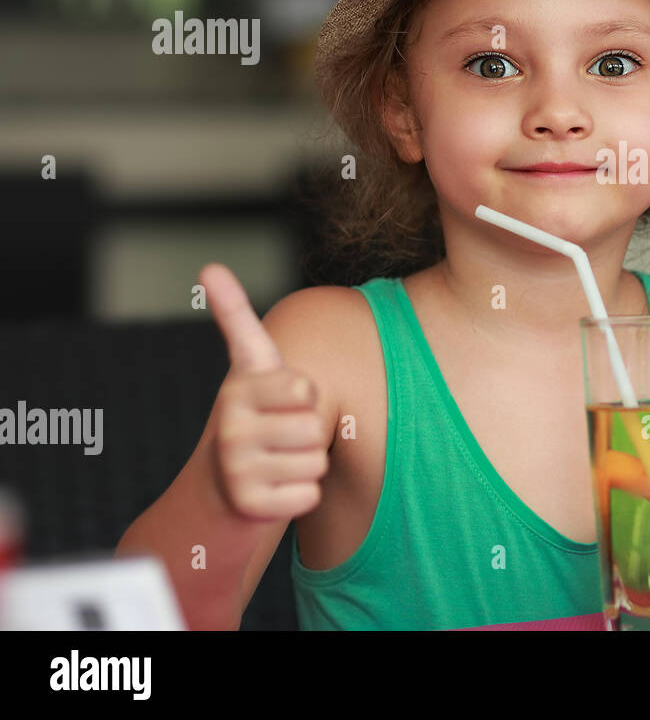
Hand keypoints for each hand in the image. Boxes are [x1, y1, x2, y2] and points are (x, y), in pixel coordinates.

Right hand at [201, 263, 329, 521]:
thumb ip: (236, 316)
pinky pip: (309, 496)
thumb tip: (208, 265)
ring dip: (307, 466)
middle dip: (310, 434)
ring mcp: (236, 469)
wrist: (219, 488)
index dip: (306, 396)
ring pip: (316, 463)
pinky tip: (275, 490)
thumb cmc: (251, 415)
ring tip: (276, 461)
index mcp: (239, 389)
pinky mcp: (249, 507)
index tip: (284, 398)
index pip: (304, 389)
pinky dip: (302, 496)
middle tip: (281, 437)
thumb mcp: (249, 365)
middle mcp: (230, 427)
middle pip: (317, 428)